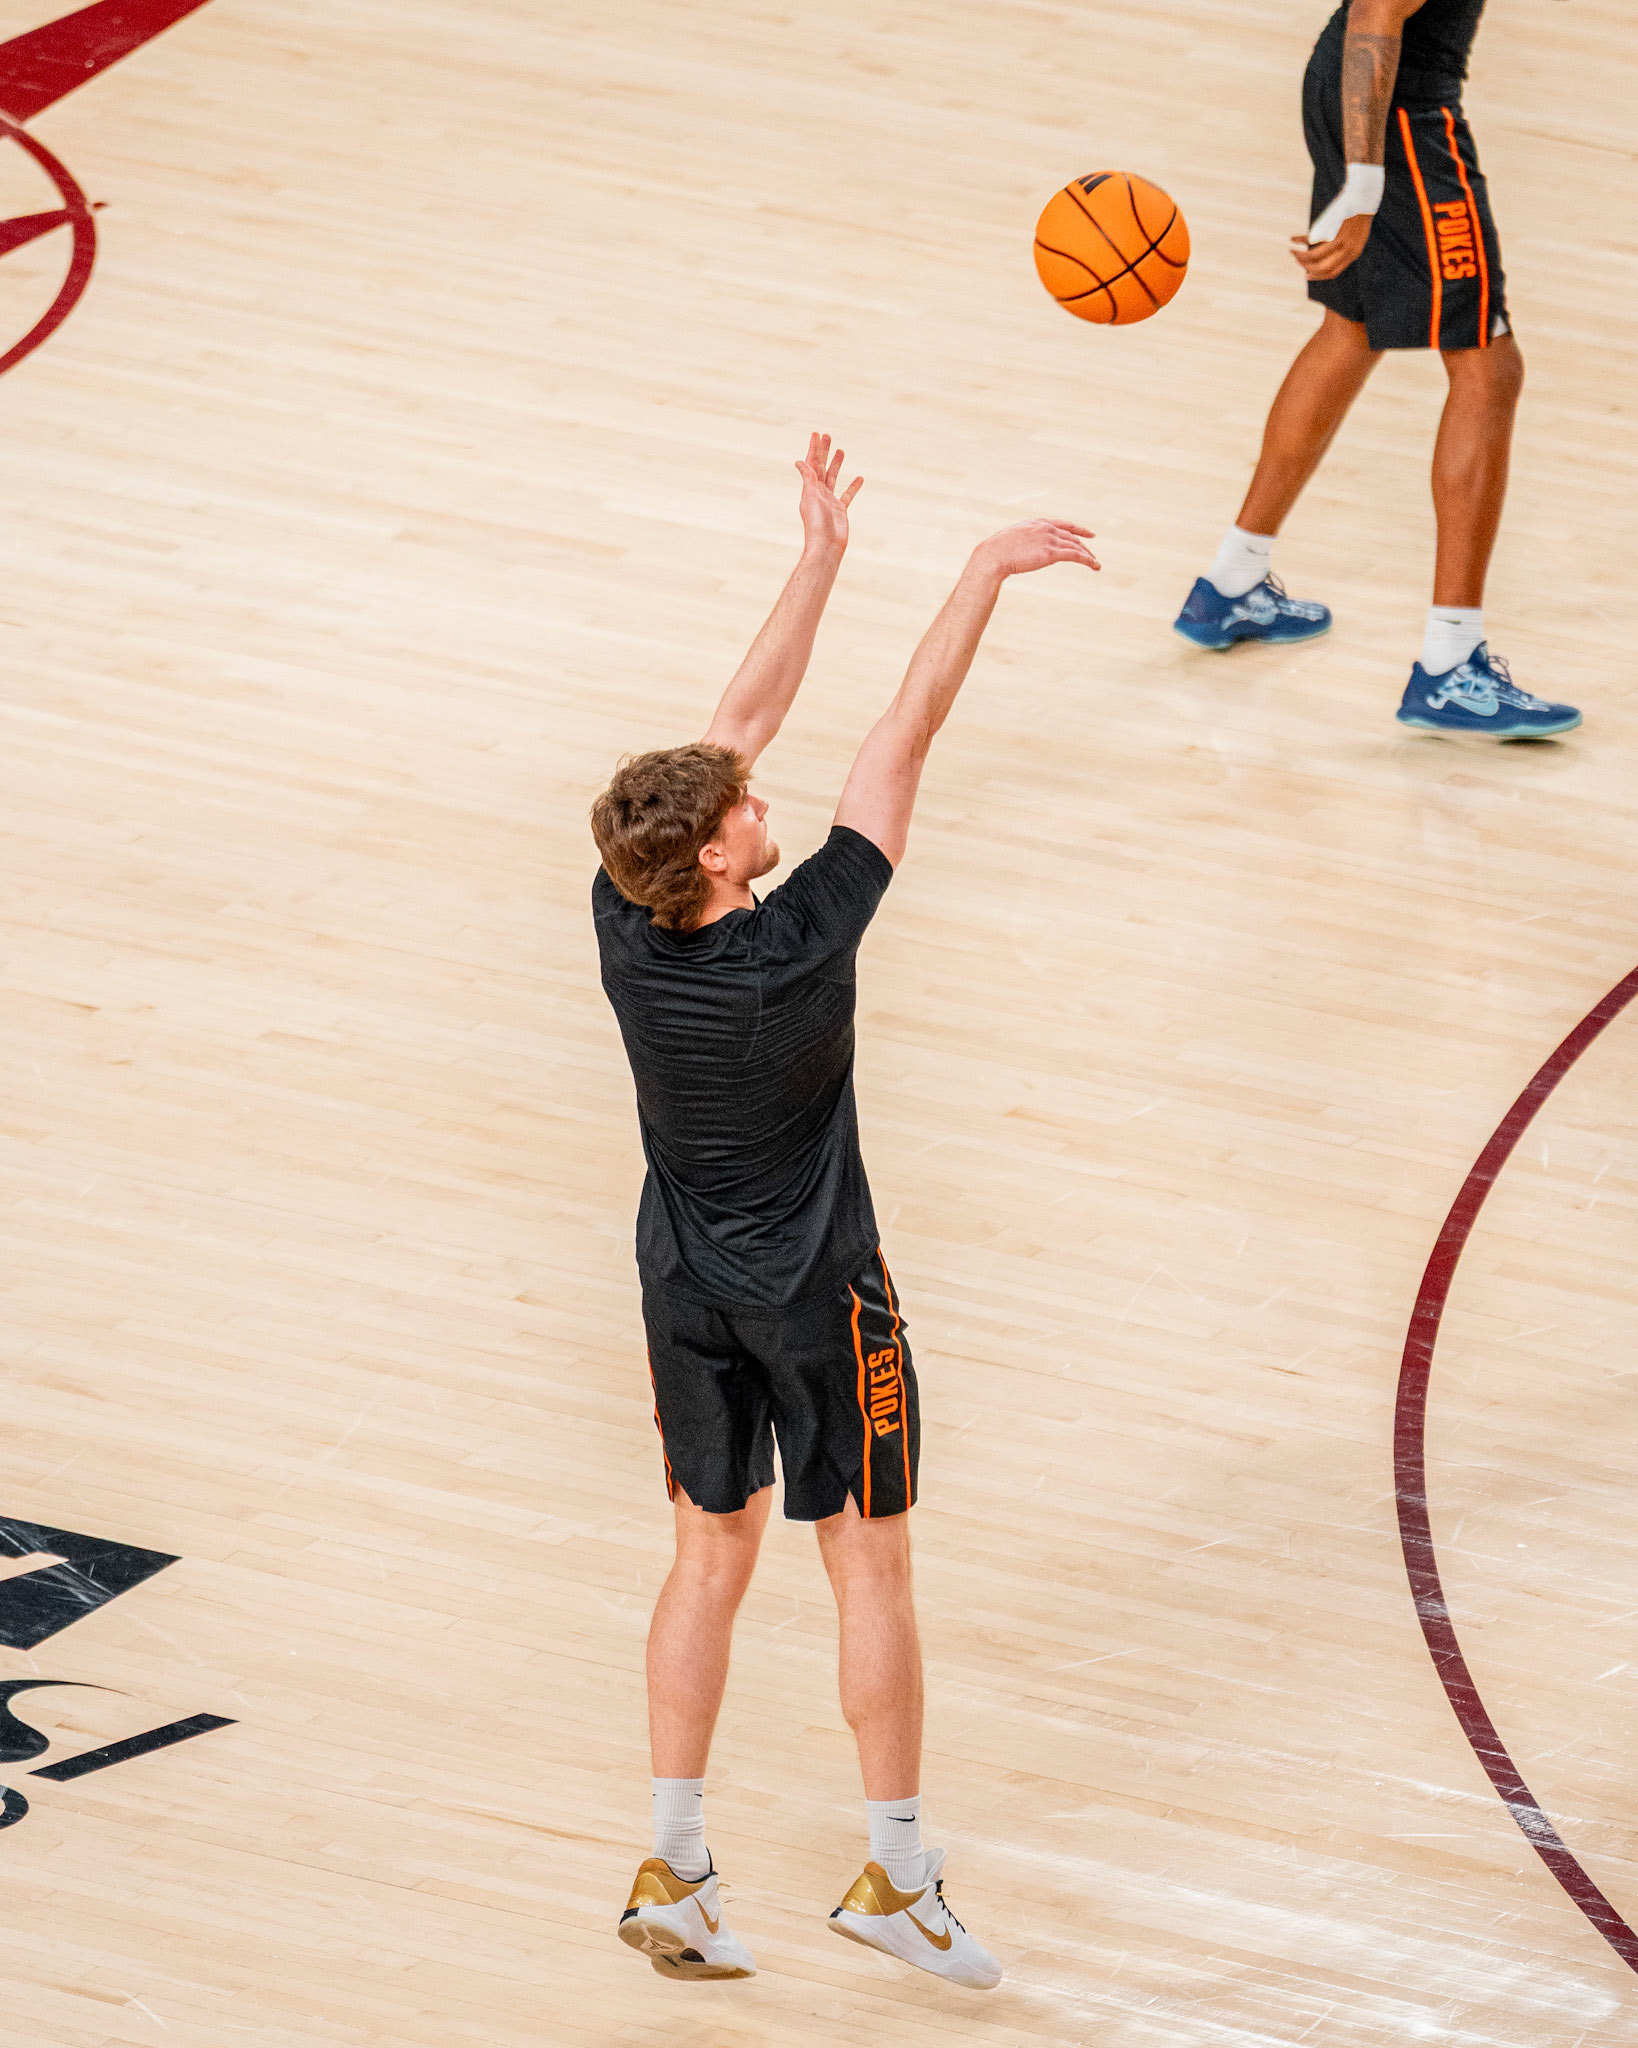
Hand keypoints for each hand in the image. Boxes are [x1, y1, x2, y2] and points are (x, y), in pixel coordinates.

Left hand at [795, 432, 862, 553]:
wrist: (826, 547)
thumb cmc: (817, 525)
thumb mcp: (811, 498)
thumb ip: (808, 479)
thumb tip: (800, 462)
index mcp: (809, 489)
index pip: (811, 464)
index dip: (814, 449)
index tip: (816, 434)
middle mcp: (818, 493)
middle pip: (821, 467)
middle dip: (824, 451)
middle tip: (827, 435)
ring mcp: (829, 501)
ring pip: (833, 477)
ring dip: (836, 464)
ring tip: (841, 450)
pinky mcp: (840, 510)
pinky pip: (847, 495)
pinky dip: (853, 486)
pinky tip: (859, 477)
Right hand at [969, 518, 1100, 581]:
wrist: (994, 555)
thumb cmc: (997, 551)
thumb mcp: (1011, 541)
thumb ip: (1022, 542)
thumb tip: (1020, 551)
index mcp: (1038, 523)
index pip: (1064, 524)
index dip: (1078, 529)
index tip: (1089, 534)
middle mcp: (1047, 528)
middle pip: (1072, 537)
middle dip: (1084, 546)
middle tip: (1092, 556)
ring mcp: (1050, 539)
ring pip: (1076, 546)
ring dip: (1088, 556)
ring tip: (1096, 565)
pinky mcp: (1051, 553)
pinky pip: (1075, 555)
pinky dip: (1087, 560)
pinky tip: (1094, 565)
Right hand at [1292, 213, 1371, 280]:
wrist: (1365, 195)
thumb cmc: (1360, 212)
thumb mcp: (1356, 232)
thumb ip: (1345, 245)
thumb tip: (1332, 250)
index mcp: (1354, 253)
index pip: (1332, 273)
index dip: (1318, 276)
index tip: (1307, 274)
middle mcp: (1347, 251)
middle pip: (1322, 268)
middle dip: (1307, 268)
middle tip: (1298, 262)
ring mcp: (1340, 241)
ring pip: (1314, 257)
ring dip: (1300, 257)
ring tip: (1293, 252)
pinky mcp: (1333, 229)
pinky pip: (1311, 239)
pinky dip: (1300, 239)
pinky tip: (1293, 239)